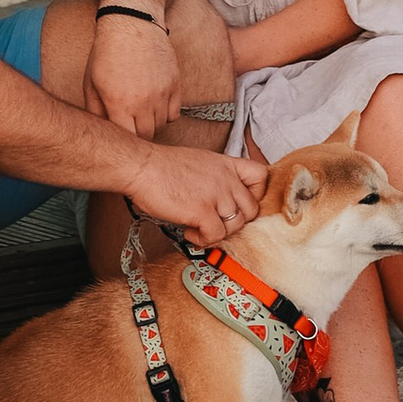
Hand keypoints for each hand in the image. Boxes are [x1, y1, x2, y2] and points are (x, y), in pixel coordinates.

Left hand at [86, 2, 179, 139]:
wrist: (132, 22)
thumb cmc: (106, 52)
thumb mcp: (91, 82)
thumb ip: (95, 112)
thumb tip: (101, 132)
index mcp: (119, 103)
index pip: (127, 139)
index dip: (122, 140)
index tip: (119, 134)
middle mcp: (143, 101)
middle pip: (146, 136)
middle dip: (137, 133)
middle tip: (129, 124)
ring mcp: (162, 93)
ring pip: (161, 125)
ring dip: (151, 123)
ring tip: (139, 110)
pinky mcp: (175, 84)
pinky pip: (174, 113)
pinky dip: (166, 113)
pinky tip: (154, 103)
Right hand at [141, 145, 266, 249]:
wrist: (142, 167)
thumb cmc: (163, 166)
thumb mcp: (200, 161)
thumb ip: (217, 177)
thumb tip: (222, 200)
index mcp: (225, 164)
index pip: (261, 176)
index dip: (255, 194)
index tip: (239, 203)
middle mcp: (226, 178)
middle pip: (251, 209)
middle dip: (235, 221)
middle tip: (216, 222)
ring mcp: (216, 195)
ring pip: (236, 226)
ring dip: (218, 233)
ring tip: (199, 228)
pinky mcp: (202, 211)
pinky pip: (216, 236)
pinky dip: (204, 240)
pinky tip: (191, 232)